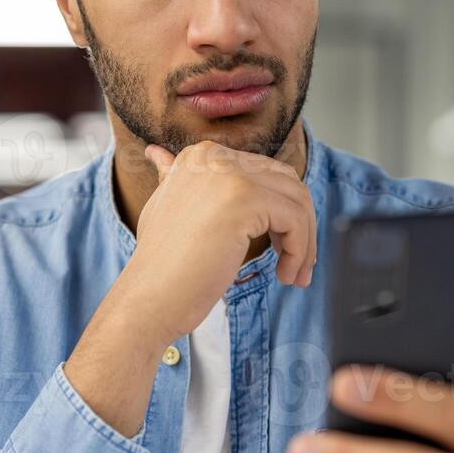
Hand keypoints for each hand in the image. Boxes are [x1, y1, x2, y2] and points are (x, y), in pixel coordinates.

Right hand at [122, 139, 317, 341]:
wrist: (149, 298)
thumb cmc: (162, 265)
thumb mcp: (166, 207)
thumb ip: (174, 178)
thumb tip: (159, 154)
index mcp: (200, 156)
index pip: (267, 174)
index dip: (281, 213)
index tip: (281, 247)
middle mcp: (214, 156)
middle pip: (288, 183)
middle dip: (300, 225)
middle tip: (296, 263)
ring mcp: (229, 175)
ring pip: (297, 202)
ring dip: (304, 242)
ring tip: (292, 274)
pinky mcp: (245, 199)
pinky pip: (296, 221)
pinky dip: (300, 251)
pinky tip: (284, 275)